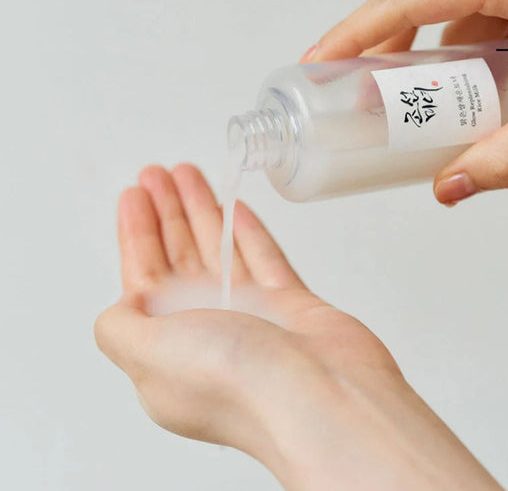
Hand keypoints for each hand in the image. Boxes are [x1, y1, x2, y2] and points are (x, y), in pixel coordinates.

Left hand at [95, 164, 501, 489]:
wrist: (321, 399)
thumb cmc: (234, 381)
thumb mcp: (149, 354)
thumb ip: (121, 328)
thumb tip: (121, 309)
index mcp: (168, 346)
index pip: (143, 279)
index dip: (136, 234)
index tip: (134, 196)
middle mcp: (208, 331)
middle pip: (180, 258)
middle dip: (167, 213)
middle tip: (158, 174)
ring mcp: (252, 318)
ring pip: (220, 251)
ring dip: (202, 211)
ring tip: (189, 174)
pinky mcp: (290, 308)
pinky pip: (263, 259)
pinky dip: (248, 233)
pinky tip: (236, 208)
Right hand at [300, 0, 507, 205]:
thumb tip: (449, 187)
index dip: (354, 31)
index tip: (318, 62)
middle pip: (419, 9)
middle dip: (380, 55)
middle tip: (355, 98)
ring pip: (450, 21)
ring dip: (420, 64)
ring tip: (401, 107)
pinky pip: (479, 27)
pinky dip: (457, 63)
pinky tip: (460, 100)